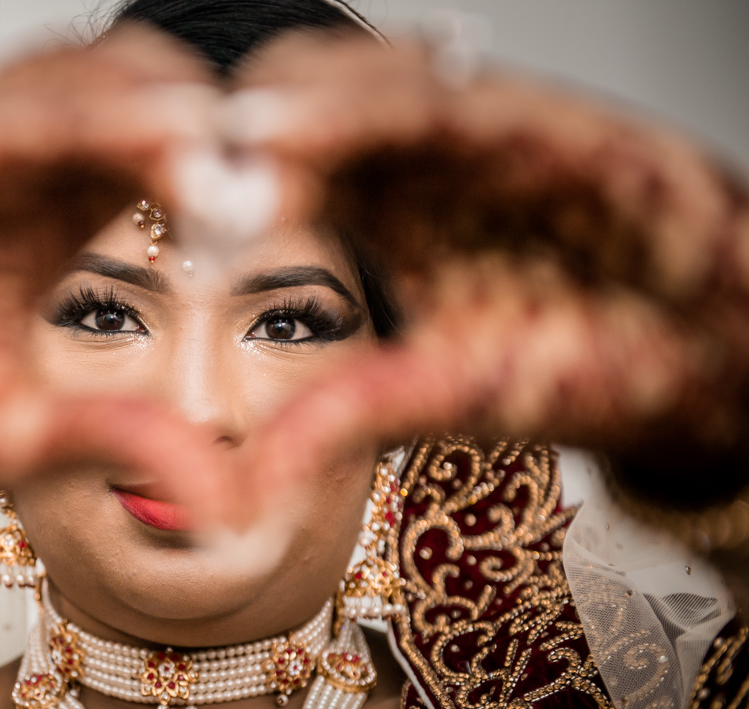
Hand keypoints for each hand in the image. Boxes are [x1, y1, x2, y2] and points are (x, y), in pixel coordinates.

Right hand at [0, 29, 228, 504]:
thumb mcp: (17, 438)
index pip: (169, 166)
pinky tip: (134, 124)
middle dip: (210, 120)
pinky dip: (68, 108)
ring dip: (154, 100)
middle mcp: (26, 183)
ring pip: (80, 81)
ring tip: (213, 146)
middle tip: (272, 163)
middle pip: (144, 100)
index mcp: (63, 234)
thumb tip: (232, 510)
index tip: (289, 203)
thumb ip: (119, 441)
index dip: (234, 170)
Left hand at [228, 34, 748, 518]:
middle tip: (190, 149)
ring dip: (312, 99)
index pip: (279, 161)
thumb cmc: (572, 369)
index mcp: (375, 210)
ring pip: (376, 81)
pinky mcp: (551, 124)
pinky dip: (401, 102)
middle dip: (254, 121)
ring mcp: (477, 135)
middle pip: (311, 103)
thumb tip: (242, 482)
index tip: (158, 192)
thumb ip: (348, 414)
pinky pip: (466, 98)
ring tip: (250, 129)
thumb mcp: (445, 397)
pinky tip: (342, 116)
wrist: (699, 362)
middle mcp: (416, 162)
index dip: (220, 168)